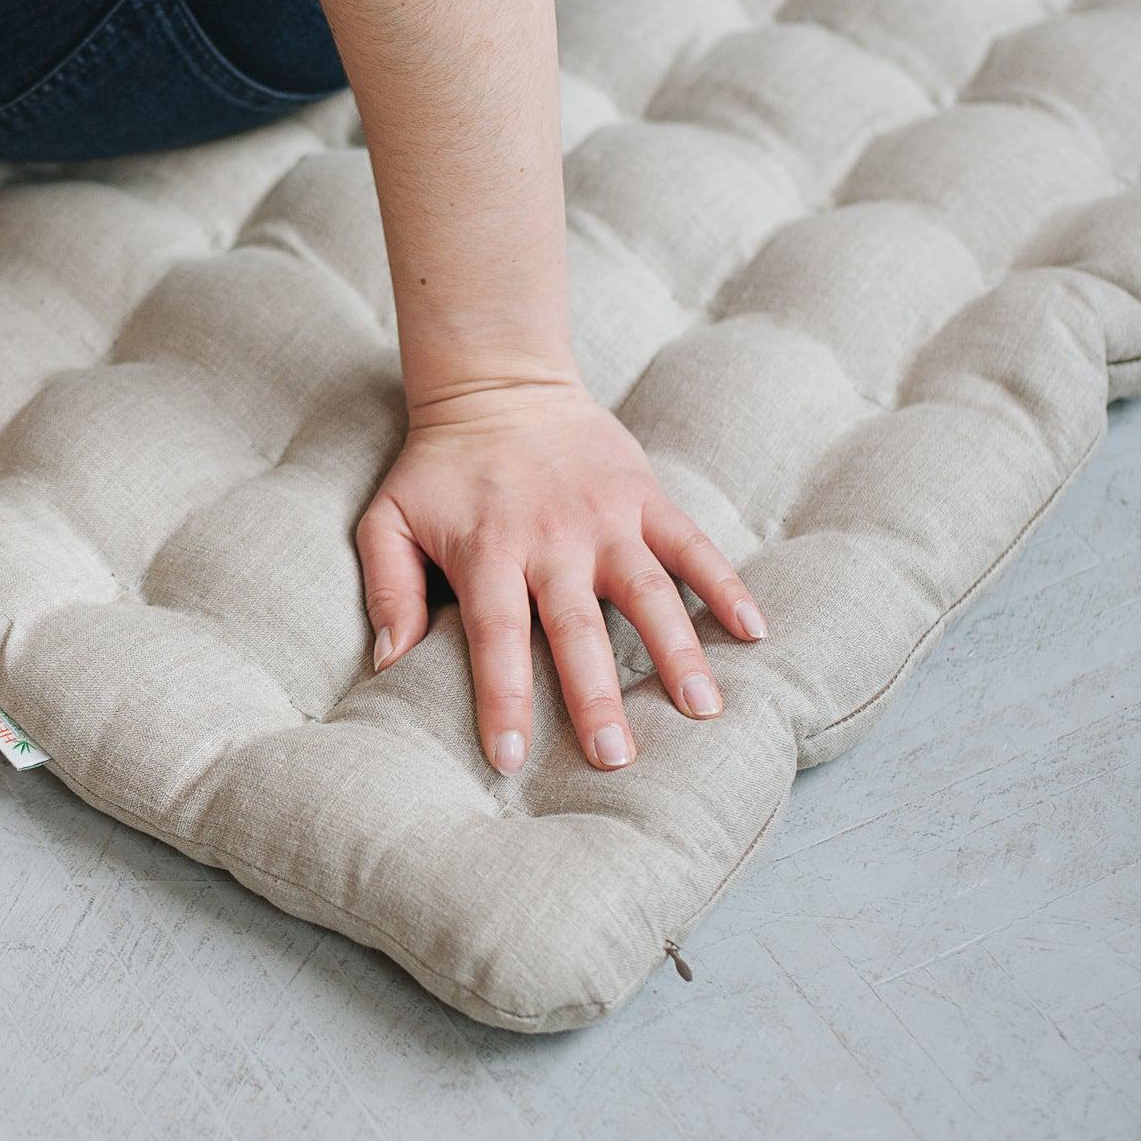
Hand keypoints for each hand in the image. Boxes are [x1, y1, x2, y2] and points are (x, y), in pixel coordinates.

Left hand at [358, 377, 764, 773]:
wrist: (496, 382)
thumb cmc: (438, 467)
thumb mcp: (387, 519)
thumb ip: (386, 589)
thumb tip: (387, 663)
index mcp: (488, 551)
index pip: (496, 637)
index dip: (503, 699)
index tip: (510, 759)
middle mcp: (551, 539)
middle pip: (576, 628)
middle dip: (595, 696)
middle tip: (616, 758)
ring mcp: (605, 517)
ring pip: (647, 591)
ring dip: (676, 651)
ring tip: (702, 710)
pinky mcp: (644, 496)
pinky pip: (692, 543)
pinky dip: (725, 584)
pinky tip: (754, 630)